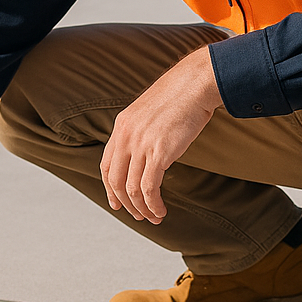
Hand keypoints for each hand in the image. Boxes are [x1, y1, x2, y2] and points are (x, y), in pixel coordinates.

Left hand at [100, 45, 222, 224]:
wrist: (195, 84)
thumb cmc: (179, 96)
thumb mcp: (149, 112)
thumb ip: (141, 131)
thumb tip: (145, 154)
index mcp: (121, 126)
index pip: (106, 165)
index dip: (109, 188)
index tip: (117, 203)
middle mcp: (126, 136)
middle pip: (116, 181)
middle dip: (126, 204)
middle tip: (138, 216)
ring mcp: (141, 144)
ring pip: (132, 188)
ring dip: (142, 208)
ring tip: (154, 217)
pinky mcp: (160, 152)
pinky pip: (149, 188)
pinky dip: (153, 204)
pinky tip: (161, 210)